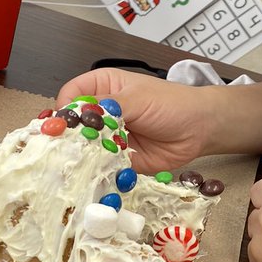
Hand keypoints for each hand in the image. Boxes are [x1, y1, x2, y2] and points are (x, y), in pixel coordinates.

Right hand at [56, 67, 214, 173]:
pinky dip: (97, 170)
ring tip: (77, 164)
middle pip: (72, 124)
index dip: (64, 111)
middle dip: (68, 137)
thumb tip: (80, 114)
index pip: (70, 96)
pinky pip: (100, 165)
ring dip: (81, 156)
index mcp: (101, 87)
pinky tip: (95, 173)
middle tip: (64, 149)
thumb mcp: (137, 98)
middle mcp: (101, 112)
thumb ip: (107, 106)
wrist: (199, 129)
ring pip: (83, 147)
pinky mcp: (117, 158)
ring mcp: (107, 136)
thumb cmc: (171, 104)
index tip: (62, 126)